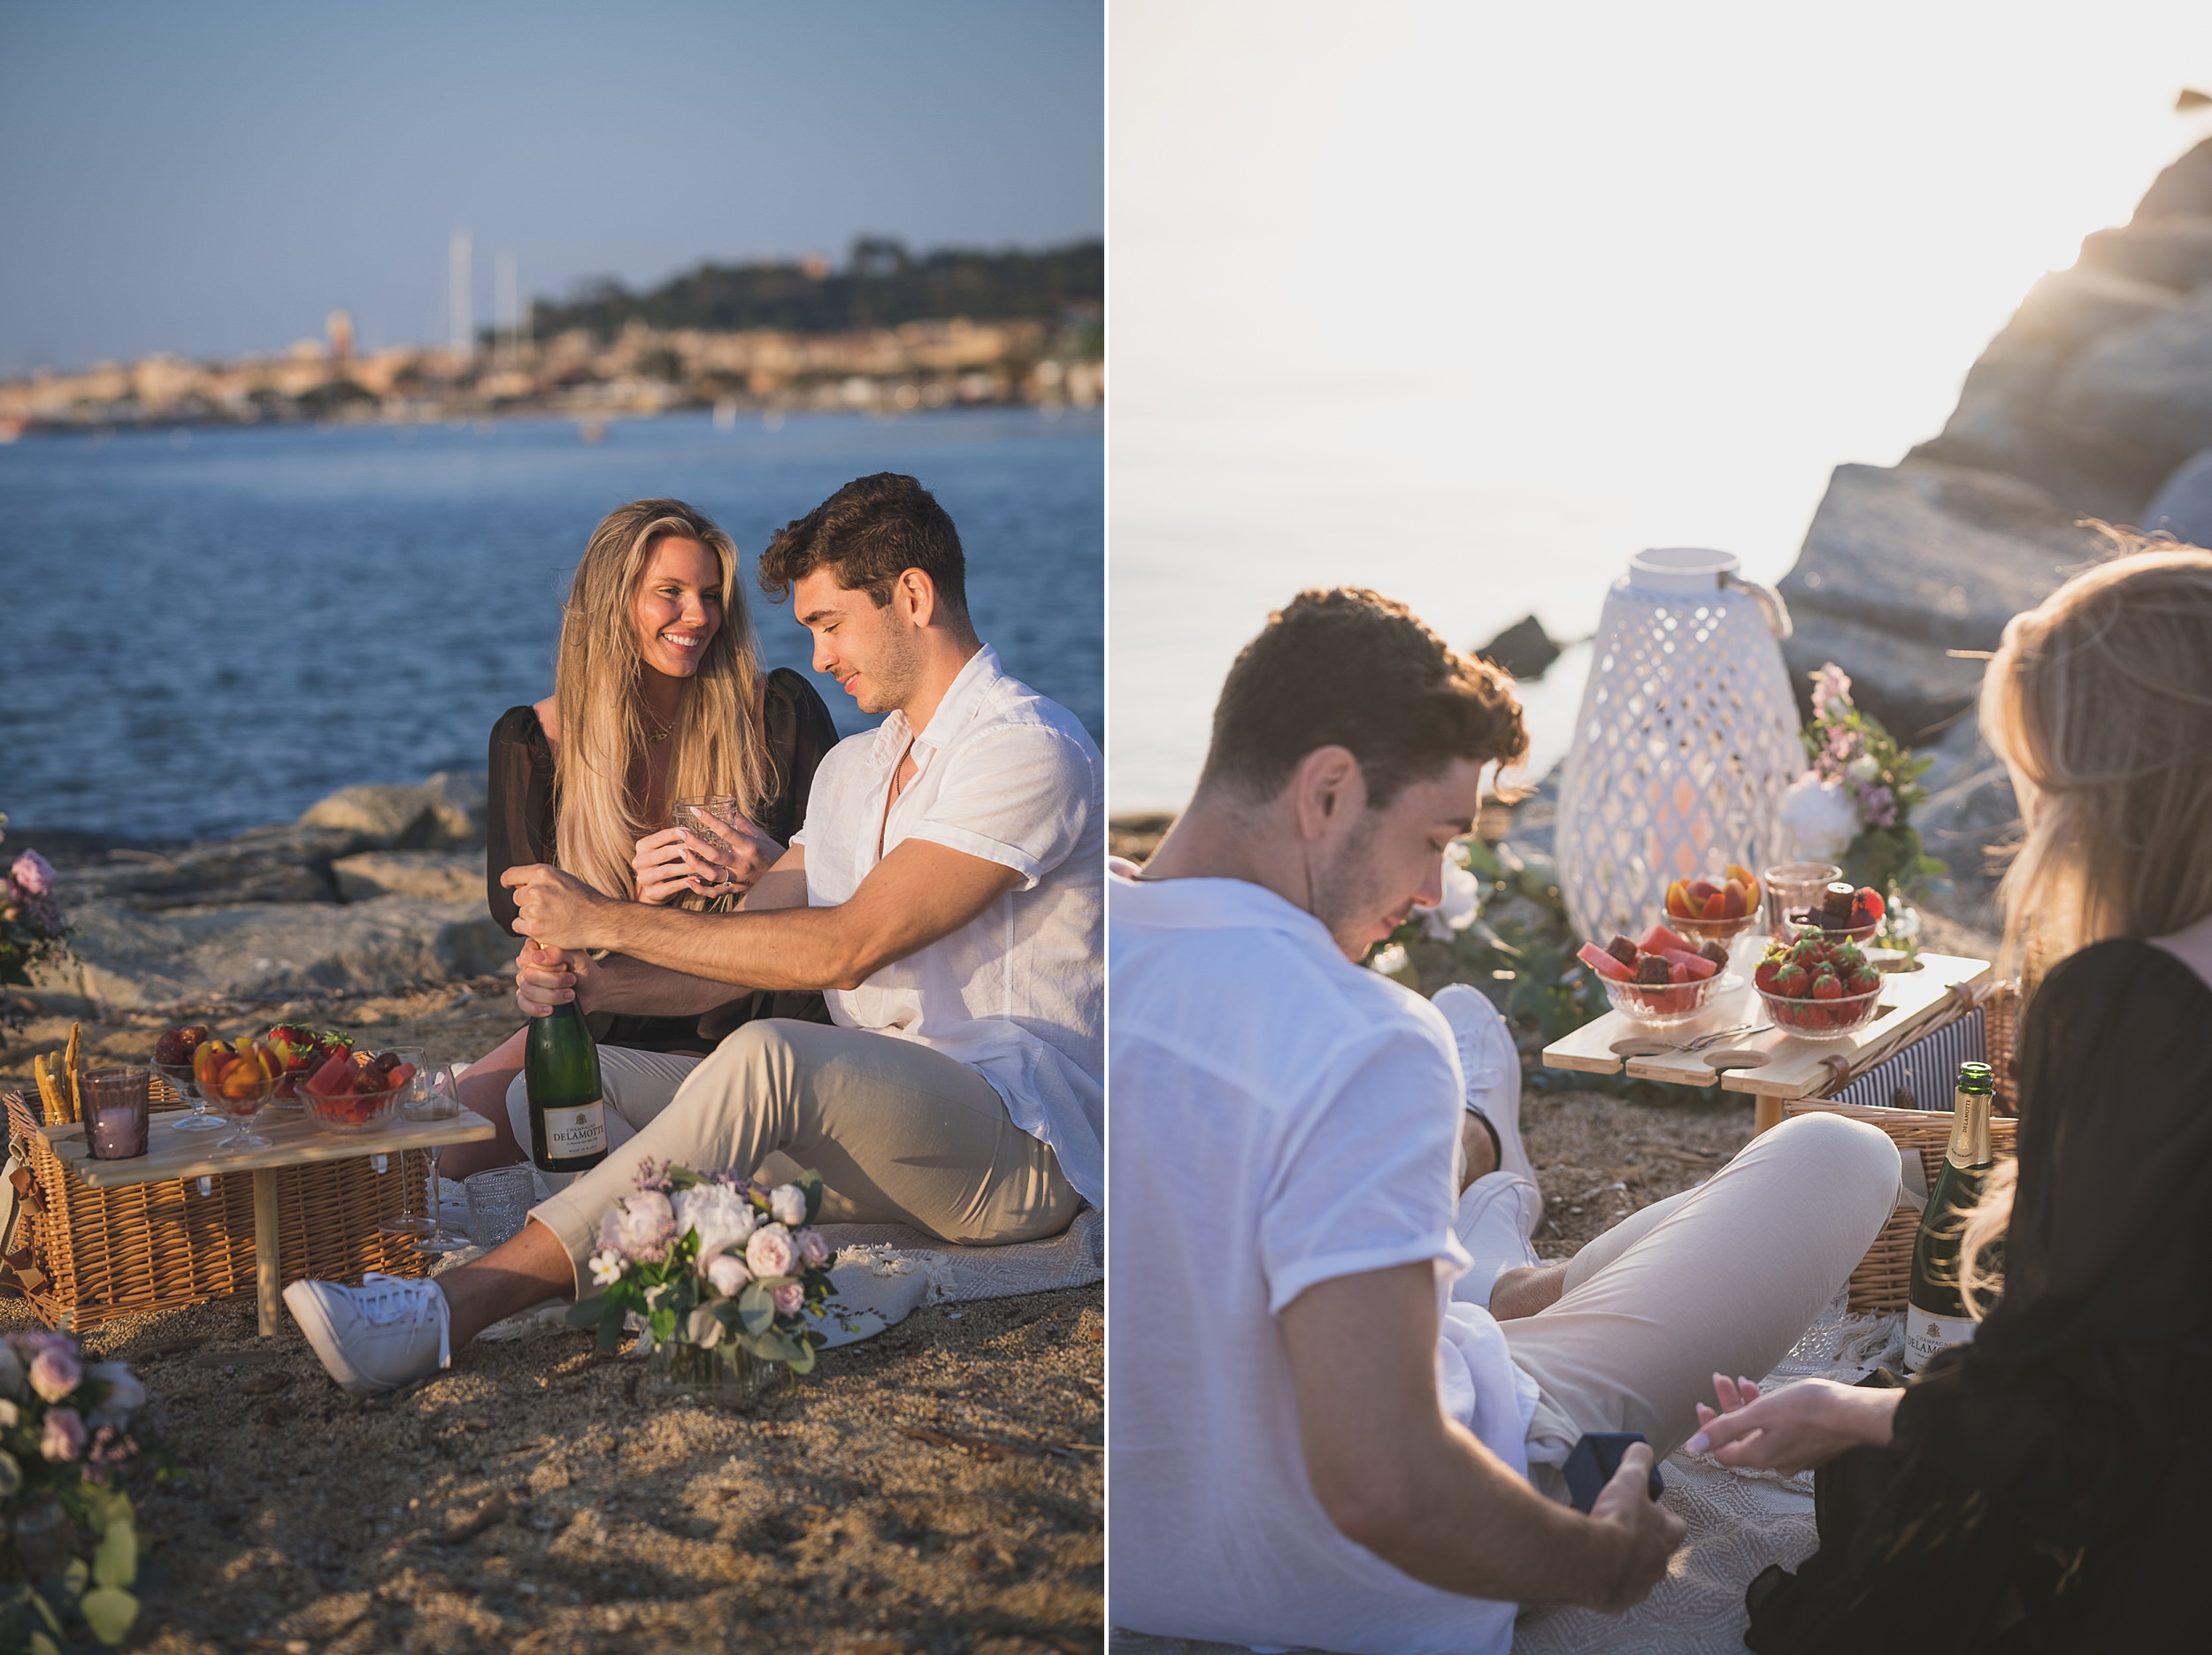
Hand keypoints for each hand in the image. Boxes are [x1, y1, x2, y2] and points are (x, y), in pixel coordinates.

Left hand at [502, 863, 612, 951]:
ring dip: (530, 916)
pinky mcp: (534, 928)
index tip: (508, 885)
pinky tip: (545, 927)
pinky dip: (528, 928)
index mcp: (544, 873)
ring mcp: (534, 909)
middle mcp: (536, 889)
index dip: (508, 881)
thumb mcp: (565, 879)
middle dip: (527, 902)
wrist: (599, 921)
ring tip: (552, 918)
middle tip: (547, 908)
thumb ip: (542, 880)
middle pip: (517, 896)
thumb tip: (517, 884)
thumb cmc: (586, 900)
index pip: (511, 875)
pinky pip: (518, 926)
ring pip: (520, 912)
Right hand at [514, 940, 583, 1017]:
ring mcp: (525, 981)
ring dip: (552, 995)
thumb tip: (538, 956)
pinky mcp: (527, 998)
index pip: (528, 955)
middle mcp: (528, 964)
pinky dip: (537, 1008)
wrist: (593, 991)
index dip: (546, 965)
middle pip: (528, 975)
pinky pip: (523, 1004)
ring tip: (570, 994)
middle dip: (553, 981)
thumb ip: (559, 952)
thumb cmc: (584, 970)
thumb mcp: (578, 957)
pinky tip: (551, 1009)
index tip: (564, 967)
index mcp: (537, 948)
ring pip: (527, 990)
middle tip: (572, 981)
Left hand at [633, 815, 778, 903]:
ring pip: (712, 874)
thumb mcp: (759, 835)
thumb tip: (728, 804)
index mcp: (750, 846)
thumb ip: (742, 822)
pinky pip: (715, 892)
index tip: (695, 811)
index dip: (710, 820)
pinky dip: (700, 889)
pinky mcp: (735, 890)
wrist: (785, 877)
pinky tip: (687, 880)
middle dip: (695, 843)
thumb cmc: (771, 852)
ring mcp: (739, 878)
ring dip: (694, 864)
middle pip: (714, 855)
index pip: (726, 831)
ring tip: (681, 852)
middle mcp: (743, 863)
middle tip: (680, 832)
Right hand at [1585, 1442, 1684, 1612]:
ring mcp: (1640, 1585)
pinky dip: (1608, 1582)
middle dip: (1644, 1543)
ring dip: (1626, 1563)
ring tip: (1605, 1549)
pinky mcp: (1619, 1601)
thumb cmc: (1617, 1520)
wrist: (1592, 1560)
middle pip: (1658, 1552)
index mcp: (1667, 1536)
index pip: (1677, 1526)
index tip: (1649, 1510)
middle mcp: (1659, 1564)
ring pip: (1639, 1574)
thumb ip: (1637, 1461)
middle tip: (1622, 1529)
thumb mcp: (1628, 1480)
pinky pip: (1617, 1591)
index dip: (1664, 1517)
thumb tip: (1642, 1448)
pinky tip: (1593, 1569)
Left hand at [1683, 1374, 1899, 1476]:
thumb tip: (1692, 1448)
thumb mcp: (1759, 1414)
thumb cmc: (1808, 1409)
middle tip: (1721, 1379)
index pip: (1722, 1449)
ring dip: (1748, 1405)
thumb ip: (1724, 1429)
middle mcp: (1775, 1462)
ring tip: (1742, 1379)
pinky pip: (1780, 1431)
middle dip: (1728, 1406)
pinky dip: (1769, 1412)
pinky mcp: (1809, 1446)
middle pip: (1741, 1436)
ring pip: (1761, 1430)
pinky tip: (1771, 1392)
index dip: (1708, 1427)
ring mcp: (1794, 1456)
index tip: (1703, 1402)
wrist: (1855, 1414)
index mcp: (1759, 1457)